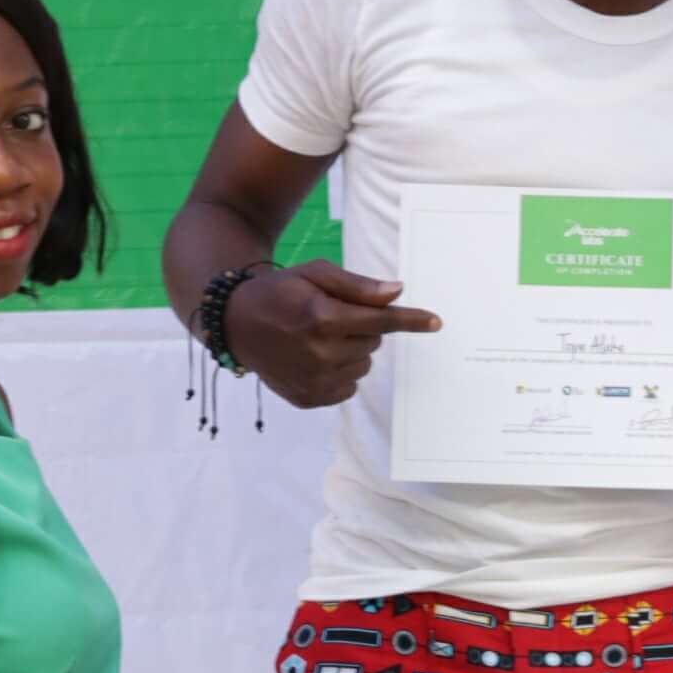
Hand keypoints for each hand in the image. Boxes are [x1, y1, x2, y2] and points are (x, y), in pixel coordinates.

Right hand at [225, 262, 440, 409]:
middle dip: (364, 329)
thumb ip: (357, 286)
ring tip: (320, 337)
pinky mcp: (309, 398)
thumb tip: (397, 293)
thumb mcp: (315, 274)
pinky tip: (315, 358)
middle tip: (333, 317)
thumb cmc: (280, 292)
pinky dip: (341, 372)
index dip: (410, 320)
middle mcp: (320, 353)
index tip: (436, 322)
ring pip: (363, 366)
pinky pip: (348, 387)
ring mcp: (314, 380)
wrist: (236, 323)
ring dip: (353, 351)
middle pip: (374, 343)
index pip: (381, 321)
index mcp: (323, 318)